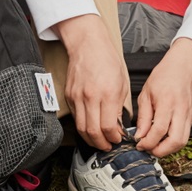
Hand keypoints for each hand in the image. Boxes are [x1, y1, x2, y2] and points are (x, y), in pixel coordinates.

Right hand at [55, 14, 129, 149]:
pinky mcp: (69, 96)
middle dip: (101, 144)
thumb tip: (117, 126)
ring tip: (99, 141)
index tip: (118, 139)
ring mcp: (77, 97)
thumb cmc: (107, 60)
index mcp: (107, 93)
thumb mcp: (122, 83)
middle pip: (92, 132)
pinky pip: (76, 118)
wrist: (88, 45)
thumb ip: (119, 106)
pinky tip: (91, 127)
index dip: (114, 138)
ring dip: (91, 139)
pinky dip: (83, 127)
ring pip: (81, 128)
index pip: (108, 127)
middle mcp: (90, 97)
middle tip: (108, 146)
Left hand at [135, 38, 191, 156]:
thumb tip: (139, 135)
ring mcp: (188, 115)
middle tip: (148, 149)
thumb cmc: (164, 77)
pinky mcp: (191, 118)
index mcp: (167, 103)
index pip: (159, 130)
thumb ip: (143, 116)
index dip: (148, 142)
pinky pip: (184, 136)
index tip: (139, 144)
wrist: (183, 67)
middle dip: (160, 151)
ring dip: (168, 149)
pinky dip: (173, 142)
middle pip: (175, 141)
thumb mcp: (146, 94)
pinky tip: (163, 138)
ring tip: (155, 146)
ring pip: (182, 142)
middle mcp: (180, 111)